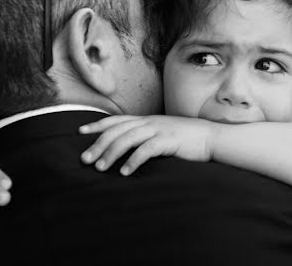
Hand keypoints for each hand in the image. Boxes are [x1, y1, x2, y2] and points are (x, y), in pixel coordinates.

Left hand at [79, 115, 217, 175]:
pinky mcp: (169, 140)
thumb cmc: (186, 139)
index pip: (117, 120)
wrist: (211, 137)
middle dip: (99, 144)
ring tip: (101, 168)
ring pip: (128, 138)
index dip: (97, 125)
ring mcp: (159, 130)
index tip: (80, 132)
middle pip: (118, 130)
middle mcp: (150, 122)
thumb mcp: (163, 133)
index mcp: (147, 120)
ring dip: (112, 153)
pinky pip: (146, 150)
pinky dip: (133, 160)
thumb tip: (128, 148)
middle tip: (86, 160)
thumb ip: (147, 136)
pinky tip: (125, 172)